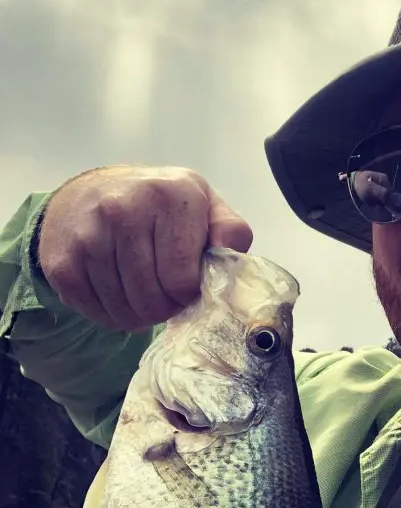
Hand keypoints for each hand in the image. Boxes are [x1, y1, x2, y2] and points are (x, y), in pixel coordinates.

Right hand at [38, 166, 252, 330]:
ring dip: (140, 315)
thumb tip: (231, 256)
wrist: (93, 191)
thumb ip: (230, 230)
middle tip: (167, 295)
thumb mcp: (204, 205)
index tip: (189, 284)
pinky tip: (119, 293)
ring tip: (145, 294)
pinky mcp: (62, 261)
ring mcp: (88, 235)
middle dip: (166, 308)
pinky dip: (112, 315)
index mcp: (169, 196)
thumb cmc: (161, 205)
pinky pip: (96, 314)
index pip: (183, 280)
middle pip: (153, 300)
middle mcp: (123, 210)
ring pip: (124, 312)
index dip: (190, 294)